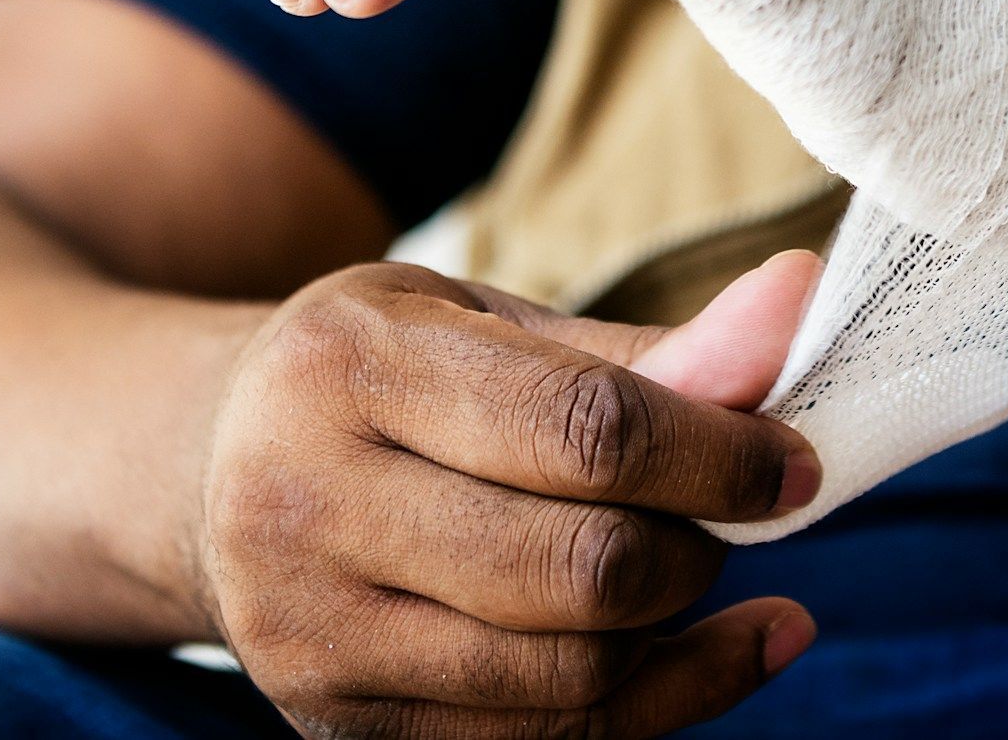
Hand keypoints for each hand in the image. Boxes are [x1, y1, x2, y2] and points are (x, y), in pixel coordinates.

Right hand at [193, 252, 822, 738]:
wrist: (208, 468)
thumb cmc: (380, 373)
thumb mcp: (486, 320)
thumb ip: (643, 345)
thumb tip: (799, 309)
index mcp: (348, 367)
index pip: (584, 430)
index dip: (723, 452)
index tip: (796, 458)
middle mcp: (306, 506)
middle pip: (584, 568)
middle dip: (703, 541)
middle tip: (738, 504)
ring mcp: (311, 636)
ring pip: (573, 671)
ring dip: (680, 621)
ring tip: (696, 558)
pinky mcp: (339, 726)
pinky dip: (663, 700)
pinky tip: (717, 646)